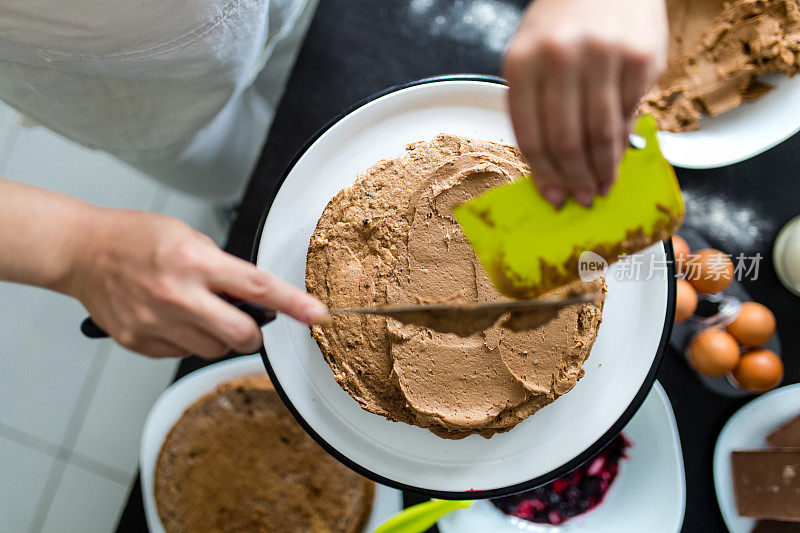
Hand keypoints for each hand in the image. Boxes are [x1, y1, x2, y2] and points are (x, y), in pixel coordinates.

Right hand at [62, 209, 328, 357]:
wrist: (82, 251)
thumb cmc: (136, 238)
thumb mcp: (188, 238)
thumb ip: (222, 269)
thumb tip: (253, 299)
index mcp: (195, 262)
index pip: (258, 287)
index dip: (294, 304)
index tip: (317, 314)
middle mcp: (178, 294)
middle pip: (242, 334)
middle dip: (254, 334)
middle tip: (248, 323)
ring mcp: (157, 322)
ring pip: (214, 350)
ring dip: (220, 338)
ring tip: (199, 313)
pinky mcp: (139, 341)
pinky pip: (182, 354)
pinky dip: (188, 341)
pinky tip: (172, 319)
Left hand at [503, 0, 667, 206]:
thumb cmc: (562, 22)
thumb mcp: (533, 55)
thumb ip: (537, 106)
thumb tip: (554, 166)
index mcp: (522, 62)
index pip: (531, 135)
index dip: (543, 174)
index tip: (552, 196)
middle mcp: (560, 58)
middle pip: (567, 141)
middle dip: (575, 179)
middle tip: (582, 199)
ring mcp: (603, 56)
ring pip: (602, 133)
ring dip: (603, 169)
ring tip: (603, 187)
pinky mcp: (640, 57)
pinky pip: (629, 112)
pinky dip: (624, 138)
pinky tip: (620, 153)